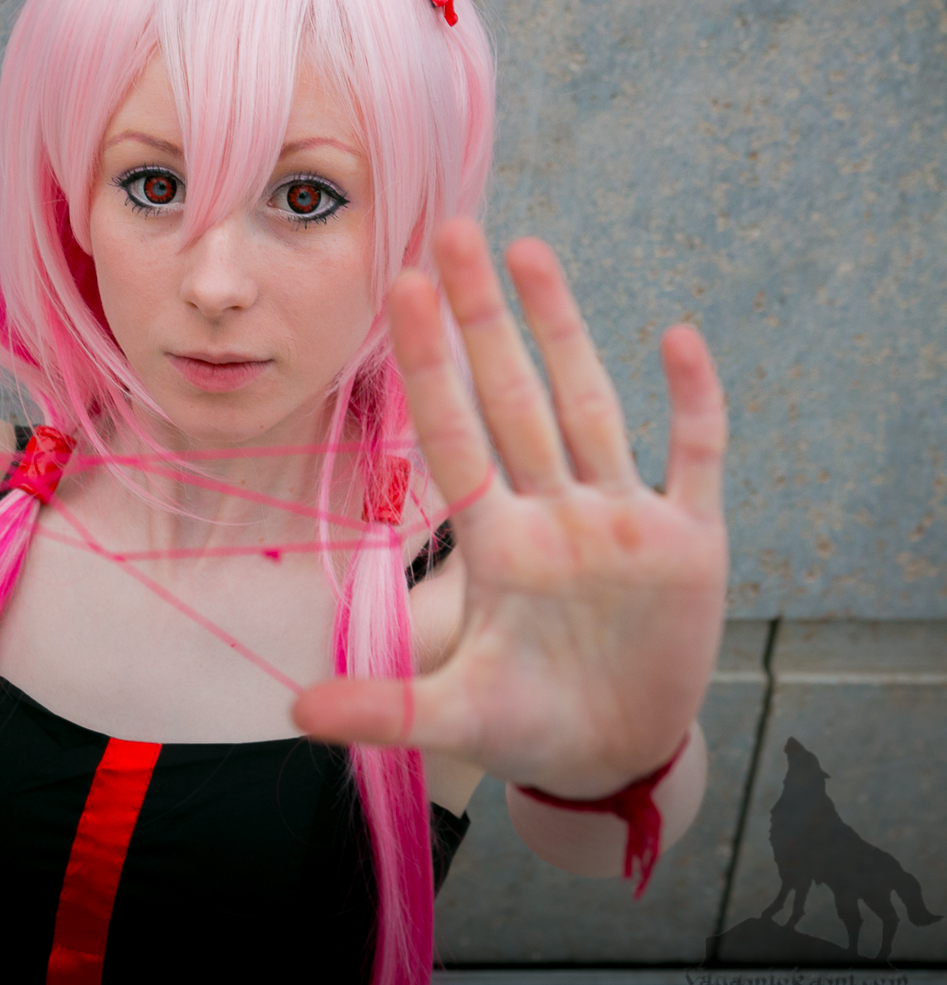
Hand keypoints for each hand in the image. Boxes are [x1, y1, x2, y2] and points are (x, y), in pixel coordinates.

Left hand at [293, 219, 727, 797]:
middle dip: (485, 317)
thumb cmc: (528, 726)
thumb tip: (290, 714)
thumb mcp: (456, 718)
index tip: (401, 289)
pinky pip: (694, 457)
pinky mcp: (691, 543)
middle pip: (515, 397)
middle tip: (452, 229)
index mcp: (498, 546)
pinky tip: (677, 337)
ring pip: (590, 406)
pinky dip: (693, 403)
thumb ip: (383, 709)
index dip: (431, 366)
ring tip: (530, 249)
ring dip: (565, 330)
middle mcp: (555, 515)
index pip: (454, 436)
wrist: (614, 755)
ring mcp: (622, 521)